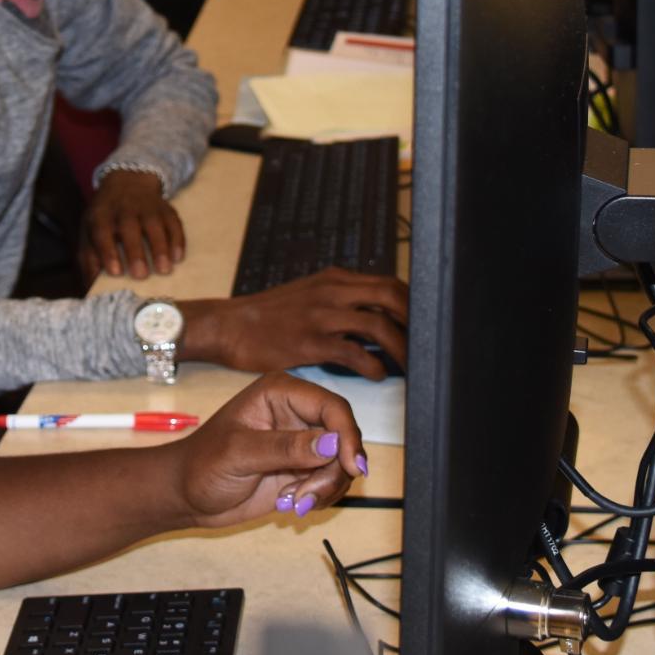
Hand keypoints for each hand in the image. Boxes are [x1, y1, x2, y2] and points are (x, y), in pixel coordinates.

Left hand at [82, 169, 184, 280]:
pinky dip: (177, 240)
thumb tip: (91, 286)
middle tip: (140, 275)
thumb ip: (89, 258)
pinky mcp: (166, 209)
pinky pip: (173, 223)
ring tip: (164, 270)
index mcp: (101, 215)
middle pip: (129, 227)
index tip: (116, 272)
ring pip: (154, 224)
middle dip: (135, 251)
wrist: (127, 183)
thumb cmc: (105, 218)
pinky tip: (177, 258)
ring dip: (160, 247)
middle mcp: (124, 208)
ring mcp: (147, 206)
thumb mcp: (90, 232)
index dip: (108, 251)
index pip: (102, 231)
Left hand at [163, 373, 368, 526]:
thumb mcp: (239, 454)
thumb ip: (285, 448)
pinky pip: (333, 482)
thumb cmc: (202, 465)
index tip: (352, 468)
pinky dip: (320, 497)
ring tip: (292, 502)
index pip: (332, 406)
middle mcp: (297, 413)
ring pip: (341, 463)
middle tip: (305, 496)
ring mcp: (303, 442)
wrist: (187, 496)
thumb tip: (332, 443)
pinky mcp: (304, 468)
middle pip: (343, 437)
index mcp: (281, 392)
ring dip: (325, 488)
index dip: (347, 435)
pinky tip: (290, 504)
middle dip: (334, 471)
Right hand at [180, 270, 408, 378]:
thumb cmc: (268, 317)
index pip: (389, 282)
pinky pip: (353, 352)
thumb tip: (376, 318)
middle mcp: (332, 291)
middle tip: (425, 346)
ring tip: (409, 366)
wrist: (229, 325)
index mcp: (335, 279)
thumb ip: (341, 301)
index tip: (424, 324)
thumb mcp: (308, 295)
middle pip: (392, 296)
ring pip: (378, 324)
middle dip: (414, 322)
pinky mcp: (309, 342)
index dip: (412, 304)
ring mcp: (321, 315)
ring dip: (401, 348)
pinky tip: (377, 375)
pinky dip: (372, 365)